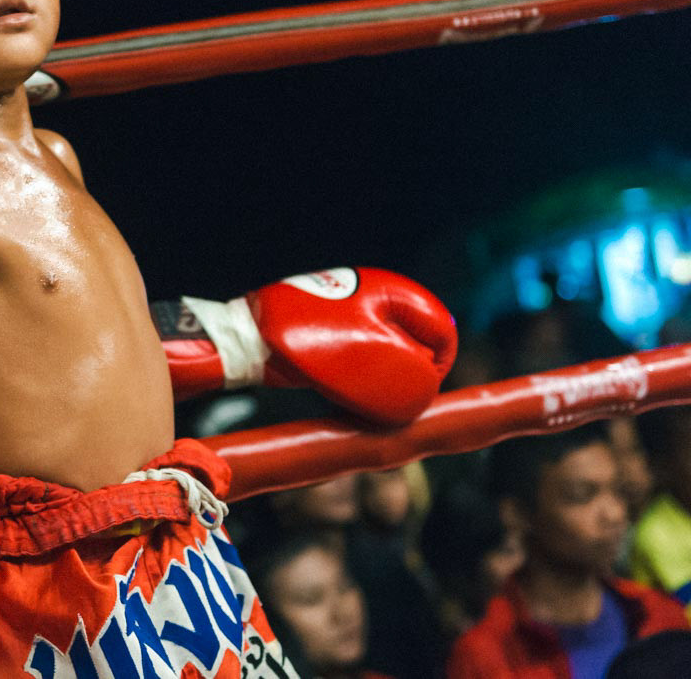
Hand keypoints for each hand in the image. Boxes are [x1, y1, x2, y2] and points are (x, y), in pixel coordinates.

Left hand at [165, 267, 455, 424]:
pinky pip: (365, 360)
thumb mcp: (372, 358)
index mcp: (395, 292)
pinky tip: (340, 390)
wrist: (246, 338)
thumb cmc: (307, 340)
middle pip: (418, 346)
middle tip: (380, 399)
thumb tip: (428, 389)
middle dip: (407, 377)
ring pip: (390, 357)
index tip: (413, 394)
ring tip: (355, 395)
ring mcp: (356, 315)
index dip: (436, 371)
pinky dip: (361, 380)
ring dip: (382, 382)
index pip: (444, 334)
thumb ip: (414, 376)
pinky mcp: (335, 333)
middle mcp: (378, 298)